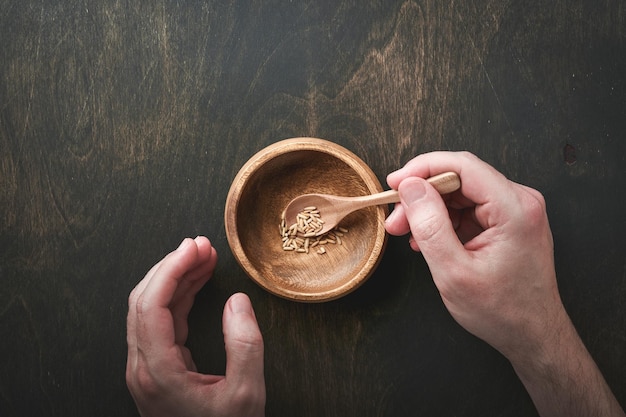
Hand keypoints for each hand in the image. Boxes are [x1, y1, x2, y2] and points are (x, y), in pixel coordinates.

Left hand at [126, 237, 264, 416]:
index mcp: (157, 371)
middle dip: (172, 266)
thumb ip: (244, 344)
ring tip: (203, 257)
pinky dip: (177, 298)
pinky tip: (196, 283)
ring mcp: (146, 368)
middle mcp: (143, 366)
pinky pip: (161, 323)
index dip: (171, 269)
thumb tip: (236, 301)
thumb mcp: (247, 394)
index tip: (195, 247)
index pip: (152, 304)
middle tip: (201, 244)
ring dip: (175, 279)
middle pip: (144, 300)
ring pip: (150, 309)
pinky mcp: (156, 370)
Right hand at [385, 151, 560, 355]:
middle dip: (422, 195)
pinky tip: (427, 240)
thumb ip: (429, 226)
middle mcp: (520, 202)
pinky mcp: (508, 221)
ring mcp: (516, 210)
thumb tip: (410, 187)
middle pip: (460, 178)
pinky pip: (469, 208)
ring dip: (430, 209)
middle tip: (396, 218)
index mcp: (515, 209)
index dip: (423, 168)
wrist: (532, 335)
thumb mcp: (453, 272)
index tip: (395, 183)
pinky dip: (444, 220)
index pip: (463, 165)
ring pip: (461, 193)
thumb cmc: (501, 311)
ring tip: (407, 234)